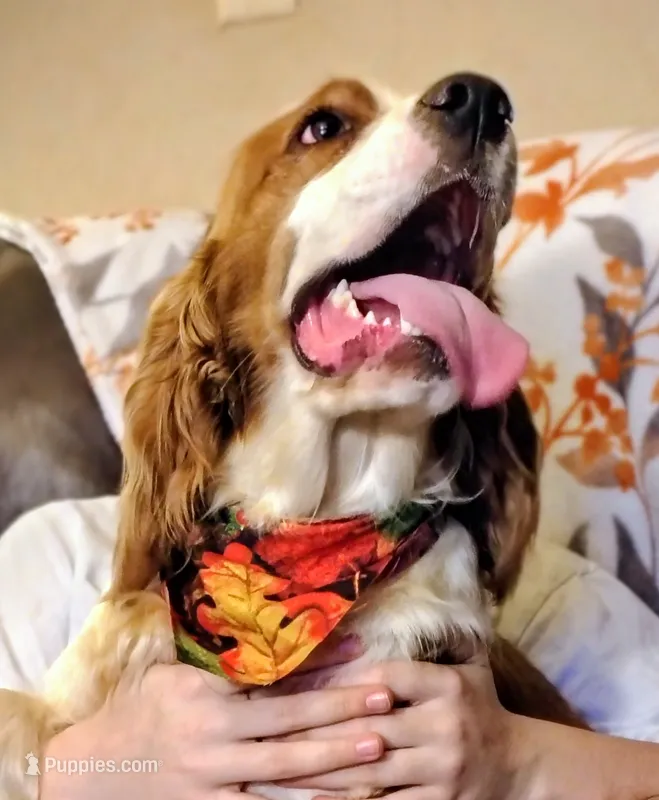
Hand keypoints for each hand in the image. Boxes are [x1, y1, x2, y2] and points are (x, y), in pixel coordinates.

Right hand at [39, 659, 392, 799]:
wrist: (92, 769)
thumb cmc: (138, 708)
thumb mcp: (173, 671)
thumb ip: (220, 658)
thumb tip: (269, 631)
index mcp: (209, 701)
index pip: (279, 694)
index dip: (327, 690)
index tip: (368, 675)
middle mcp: (215, 744)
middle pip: (290, 739)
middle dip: (341, 729)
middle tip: (386, 720)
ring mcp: (212, 785)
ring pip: (283, 783)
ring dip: (332, 774)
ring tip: (378, 765)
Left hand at [278, 657, 515, 799]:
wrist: (519, 766)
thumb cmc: (479, 706)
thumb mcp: (469, 666)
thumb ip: (434, 643)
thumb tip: (394, 607)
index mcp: (447, 686)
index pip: (388, 679)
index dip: (346, 684)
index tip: (303, 687)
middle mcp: (444, 725)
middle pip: (369, 727)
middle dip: (318, 732)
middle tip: (274, 731)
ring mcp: (441, 769)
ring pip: (370, 771)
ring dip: (322, 772)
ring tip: (281, 769)